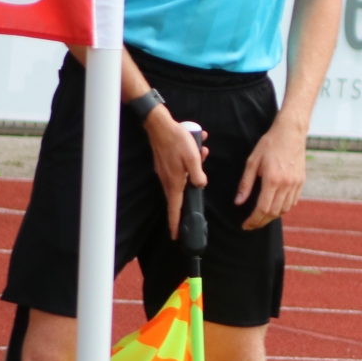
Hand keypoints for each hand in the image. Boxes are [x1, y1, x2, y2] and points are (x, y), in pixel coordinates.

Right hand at [147, 108, 207, 239]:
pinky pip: (181, 166)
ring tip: (202, 151)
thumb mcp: (194, 159)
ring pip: (184, 177)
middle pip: (180, 194)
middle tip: (197, 191)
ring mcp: (165, 171)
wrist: (159, 125)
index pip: (175, 208)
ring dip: (195, 167)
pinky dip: (191, 159)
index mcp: (175, 182)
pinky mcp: (165, 163)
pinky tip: (198, 145)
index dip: (175, 222)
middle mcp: (168, 179)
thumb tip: (200, 185)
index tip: (174, 236)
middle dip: (192, 191)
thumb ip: (198, 175)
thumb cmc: (177, 141)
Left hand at [235, 118, 306, 229]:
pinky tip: (274, 208)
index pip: (263, 208)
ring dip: (272, 217)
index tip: (245, 225)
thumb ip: (246, 184)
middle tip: (251, 224)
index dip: (254, 220)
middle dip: (261, 221)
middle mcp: (286, 185)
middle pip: (274, 213)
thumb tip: (239, 202)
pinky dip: (283, 209)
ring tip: (261, 218)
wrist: (291, 133)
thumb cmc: (270, 144)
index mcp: (272, 180)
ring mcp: (296, 184)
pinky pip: (292, 202)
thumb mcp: (252, 162)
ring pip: (284, 209)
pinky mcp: (301, 182)